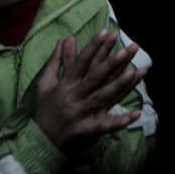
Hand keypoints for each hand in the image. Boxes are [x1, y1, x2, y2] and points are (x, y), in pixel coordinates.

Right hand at [33, 31, 144, 151]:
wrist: (39, 141)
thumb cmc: (44, 109)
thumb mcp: (45, 83)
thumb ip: (55, 61)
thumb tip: (63, 40)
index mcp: (64, 85)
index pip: (80, 62)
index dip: (94, 46)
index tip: (107, 33)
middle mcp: (73, 97)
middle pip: (94, 77)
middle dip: (111, 62)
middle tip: (126, 49)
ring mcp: (80, 114)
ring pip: (101, 98)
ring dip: (118, 86)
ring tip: (135, 73)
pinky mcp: (86, 130)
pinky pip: (105, 126)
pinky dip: (119, 121)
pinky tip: (136, 114)